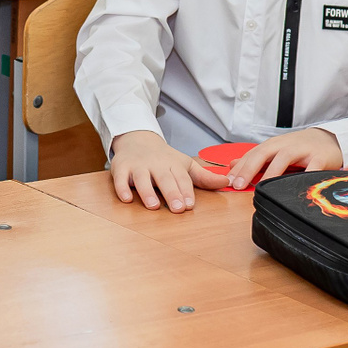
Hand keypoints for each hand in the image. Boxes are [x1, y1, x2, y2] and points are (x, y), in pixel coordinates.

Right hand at [108, 130, 226, 212]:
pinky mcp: (121, 168)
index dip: (186, 191)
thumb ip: (204, 177)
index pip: (182, 178)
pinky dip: (122, 188)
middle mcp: (156, 165)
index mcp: (173, 164)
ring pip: (142, 179)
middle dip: (171, 193)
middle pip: (164, 179)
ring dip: (147, 192)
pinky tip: (126, 199)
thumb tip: (227, 182)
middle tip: (178, 208)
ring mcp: (138, 166)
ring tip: (153, 206)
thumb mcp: (184, 164)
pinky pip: (120, 179)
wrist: (137, 139)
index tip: (190, 205)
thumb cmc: (163, 158)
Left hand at [224, 128, 342, 189]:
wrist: (330, 139)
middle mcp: (285, 145)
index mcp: (272, 145)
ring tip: (262, 186)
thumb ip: (255, 158)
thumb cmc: (300, 148)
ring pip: (284, 158)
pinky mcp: (320, 158)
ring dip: (271, 172)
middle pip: (263, 154)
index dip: (239, 168)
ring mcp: (303, 151)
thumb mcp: (276, 150)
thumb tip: (233, 165)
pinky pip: (312, 168)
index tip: (227, 181)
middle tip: (238, 184)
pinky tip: (297, 188)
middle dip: (249, 169)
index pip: (251, 155)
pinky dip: (304, 176)